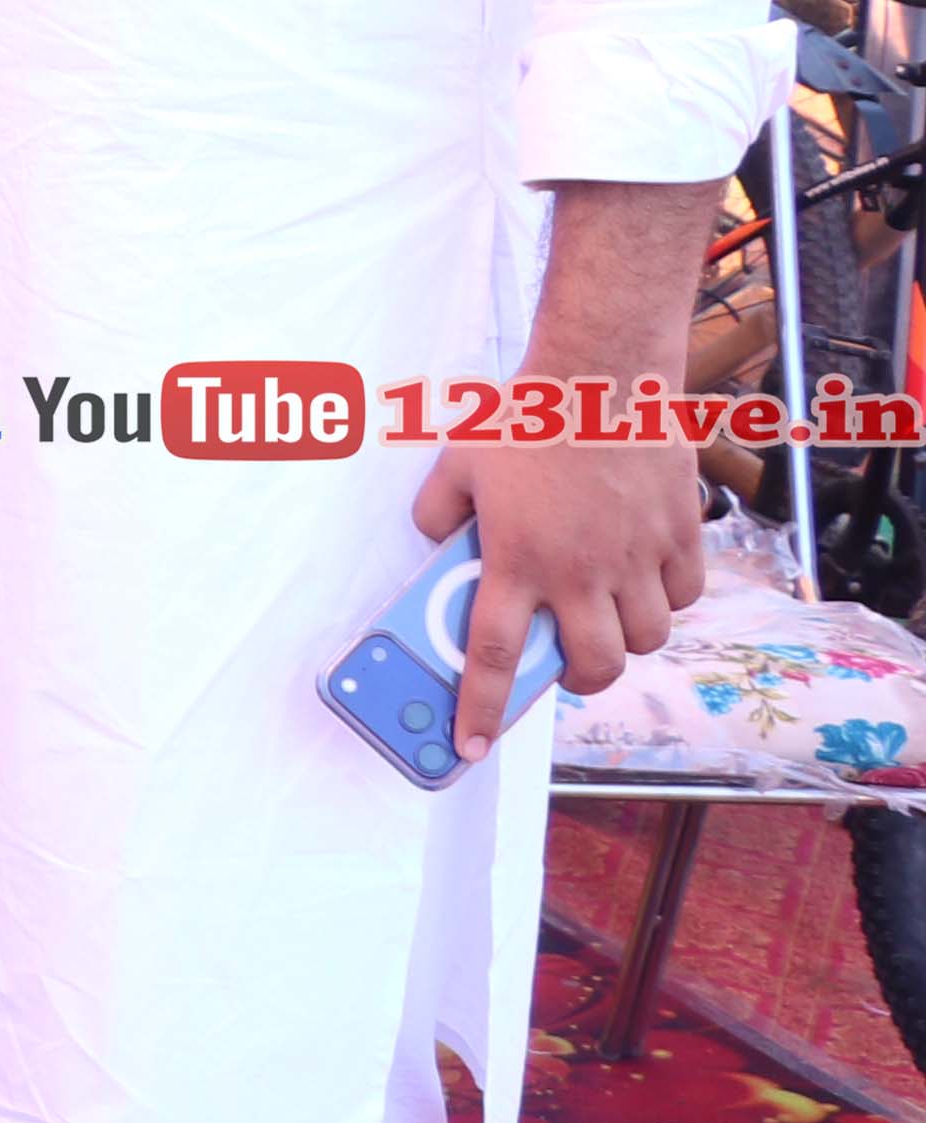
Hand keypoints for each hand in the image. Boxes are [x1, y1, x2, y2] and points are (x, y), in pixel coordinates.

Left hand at [409, 414, 703, 753]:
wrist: (600, 375)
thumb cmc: (524, 418)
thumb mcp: (455, 465)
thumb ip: (437, 516)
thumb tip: (442, 547)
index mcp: (516, 561)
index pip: (494, 655)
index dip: (481, 710)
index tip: (468, 748)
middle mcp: (579, 572)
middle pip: (592, 667)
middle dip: (577, 679)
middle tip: (565, 663)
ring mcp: (635, 557)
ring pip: (645, 639)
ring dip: (624, 639)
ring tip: (606, 613)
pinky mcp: (679, 536)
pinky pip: (684, 596)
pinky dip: (668, 600)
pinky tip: (645, 576)